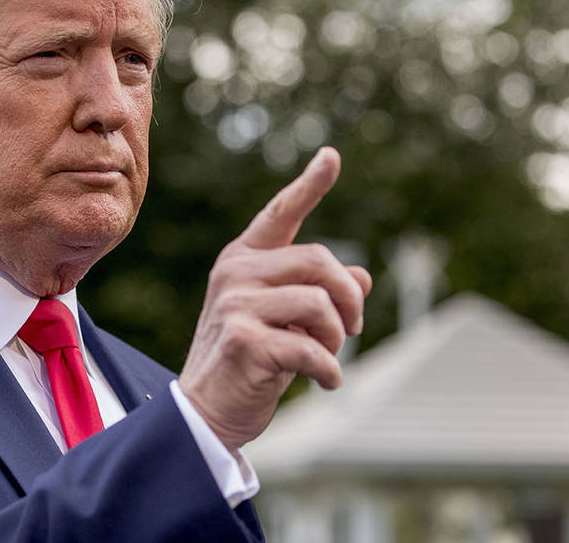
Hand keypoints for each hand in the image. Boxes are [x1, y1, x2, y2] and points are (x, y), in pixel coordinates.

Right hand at [177, 147, 371, 451]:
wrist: (205, 412)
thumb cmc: (248, 362)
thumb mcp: (284, 321)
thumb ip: (317, 295)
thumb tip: (363, 277)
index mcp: (243, 259)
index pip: (280, 214)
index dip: (310, 185)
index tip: (331, 156)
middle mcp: (236, 273)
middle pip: (320, 261)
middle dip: (349, 298)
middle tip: (353, 329)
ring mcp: (235, 304)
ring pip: (320, 303)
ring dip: (338, 337)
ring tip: (329, 358)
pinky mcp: (244, 340)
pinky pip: (312, 347)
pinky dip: (330, 370)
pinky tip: (325, 382)